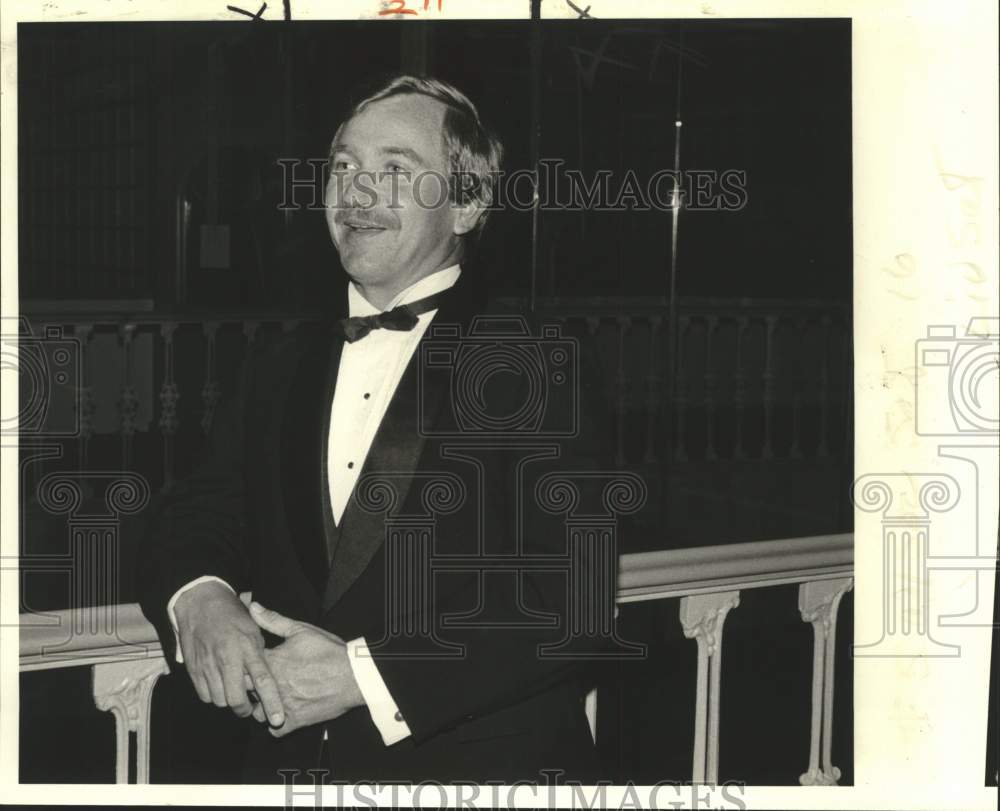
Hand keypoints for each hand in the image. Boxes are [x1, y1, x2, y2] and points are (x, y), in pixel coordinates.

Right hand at [173, 581, 284, 726]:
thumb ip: (260, 652)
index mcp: (247, 647)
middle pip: (236, 699)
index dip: (271, 702)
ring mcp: (207, 665)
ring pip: (219, 701)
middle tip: (250, 708)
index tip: (278, 718)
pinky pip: (205, 696)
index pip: (263, 680)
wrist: (199, 602)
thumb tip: (267, 674)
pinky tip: (219, 685)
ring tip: (234, 692)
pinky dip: (214, 696)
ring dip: (228, 701)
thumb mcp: (253, 627)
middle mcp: (227, 658)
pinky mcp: (193, 669)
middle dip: (245, 709)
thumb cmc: (231, 614)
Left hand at [247, 601, 364, 736]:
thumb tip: (252, 606)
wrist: (353, 675)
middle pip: (246, 690)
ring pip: (257, 712)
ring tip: (270, 699)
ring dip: (261, 707)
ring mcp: (282, 704)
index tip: (247, 663)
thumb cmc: (329, 651)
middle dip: (249, 687)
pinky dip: (275, 724)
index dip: (244, 664)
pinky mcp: (294, 721)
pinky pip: (274, 730)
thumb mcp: (301, 630)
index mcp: (271, 661)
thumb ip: (273, 620)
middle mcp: (272, 685)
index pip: (243, 664)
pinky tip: (280, 715)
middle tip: (255, 683)